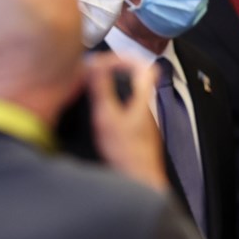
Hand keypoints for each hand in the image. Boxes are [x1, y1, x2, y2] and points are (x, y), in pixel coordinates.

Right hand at [86, 53, 167, 190]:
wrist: (139, 179)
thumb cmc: (126, 153)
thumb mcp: (107, 117)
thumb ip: (103, 90)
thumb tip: (98, 66)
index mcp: (141, 99)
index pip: (144, 68)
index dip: (127, 59)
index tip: (107, 60)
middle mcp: (146, 107)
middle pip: (136, 80)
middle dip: (115, 72)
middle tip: (94, 72)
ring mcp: (143, 120)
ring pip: (130, 95)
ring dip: (112, 89)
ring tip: (92, 89)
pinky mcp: (138, 131)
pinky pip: (126, 110)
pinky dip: (113, 105)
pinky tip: (99, 114)